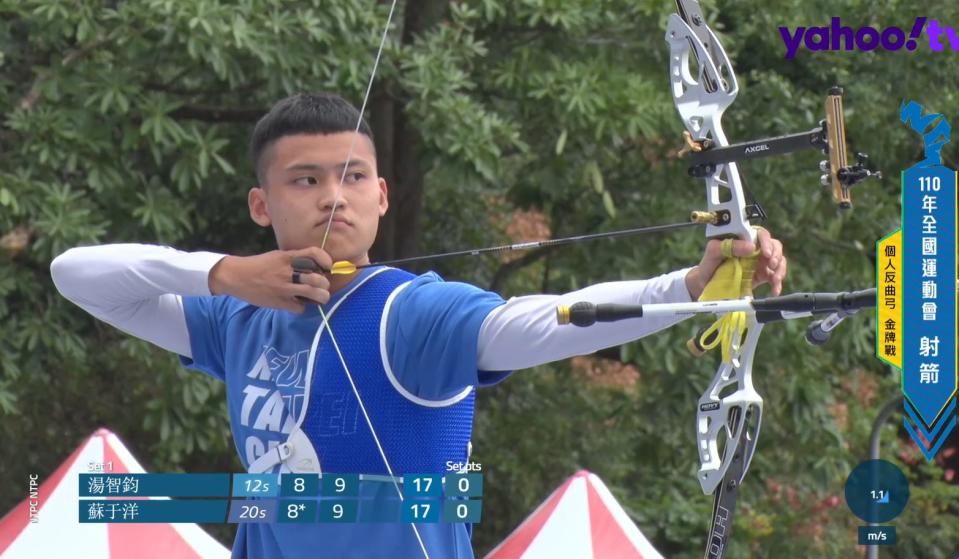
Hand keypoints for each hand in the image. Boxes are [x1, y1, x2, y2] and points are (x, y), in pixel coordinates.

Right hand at [208, 247, 332, 312]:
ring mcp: (284, 288)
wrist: (236, 276)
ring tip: (320, 297)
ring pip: (314, 294)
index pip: (315, 253)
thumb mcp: (277, 256)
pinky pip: (301, 307)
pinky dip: (303, 307)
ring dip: (321, 297)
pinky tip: (299, 303)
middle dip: (325, 284)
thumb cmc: (259, 265)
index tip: (328, 266)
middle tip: (322, 286)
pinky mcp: (279, 302)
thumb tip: (316, 267)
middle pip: (318, 278)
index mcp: (287, 257)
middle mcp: (287, 271)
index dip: (326, 260)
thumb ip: (295, 259)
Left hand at [685, 228, 786, 298]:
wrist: (705, 285)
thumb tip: (750, 247)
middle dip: (776, 255)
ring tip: (774, 278)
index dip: (765, 241)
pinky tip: (774, 289)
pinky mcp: (761, 276)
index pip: (760, 234)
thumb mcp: (713, 252)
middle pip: (774, 245)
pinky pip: (775, 276)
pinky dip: (778, 283)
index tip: (764, 253)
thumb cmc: (708, 264)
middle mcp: (753, 249)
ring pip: (778, 260)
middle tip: (770, 264)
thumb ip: (728, 246)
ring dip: (779, 269)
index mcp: (743, 239)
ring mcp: (759, 262)